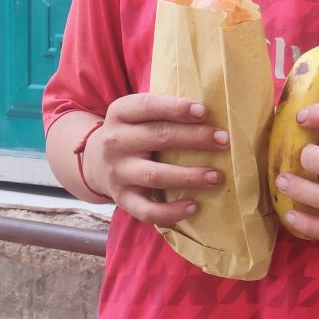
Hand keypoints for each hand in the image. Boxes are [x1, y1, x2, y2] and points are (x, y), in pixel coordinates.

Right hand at [83, 93, 228, 226]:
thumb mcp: (138, 114)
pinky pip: (146, 210)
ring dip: (189, 176)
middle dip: (194, 138)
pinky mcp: (122, 199)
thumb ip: (164, 110)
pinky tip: (194, 206)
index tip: (204, 111)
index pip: (148, 106)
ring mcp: (118, 173)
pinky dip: (170, 212)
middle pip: (158, 137)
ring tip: (216, 176)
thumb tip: (210, 112)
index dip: (176, 108)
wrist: (95, 163)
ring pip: (155, 175)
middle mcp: (115, 142)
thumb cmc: (133, 133)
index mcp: (120, 113)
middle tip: (223, 141)